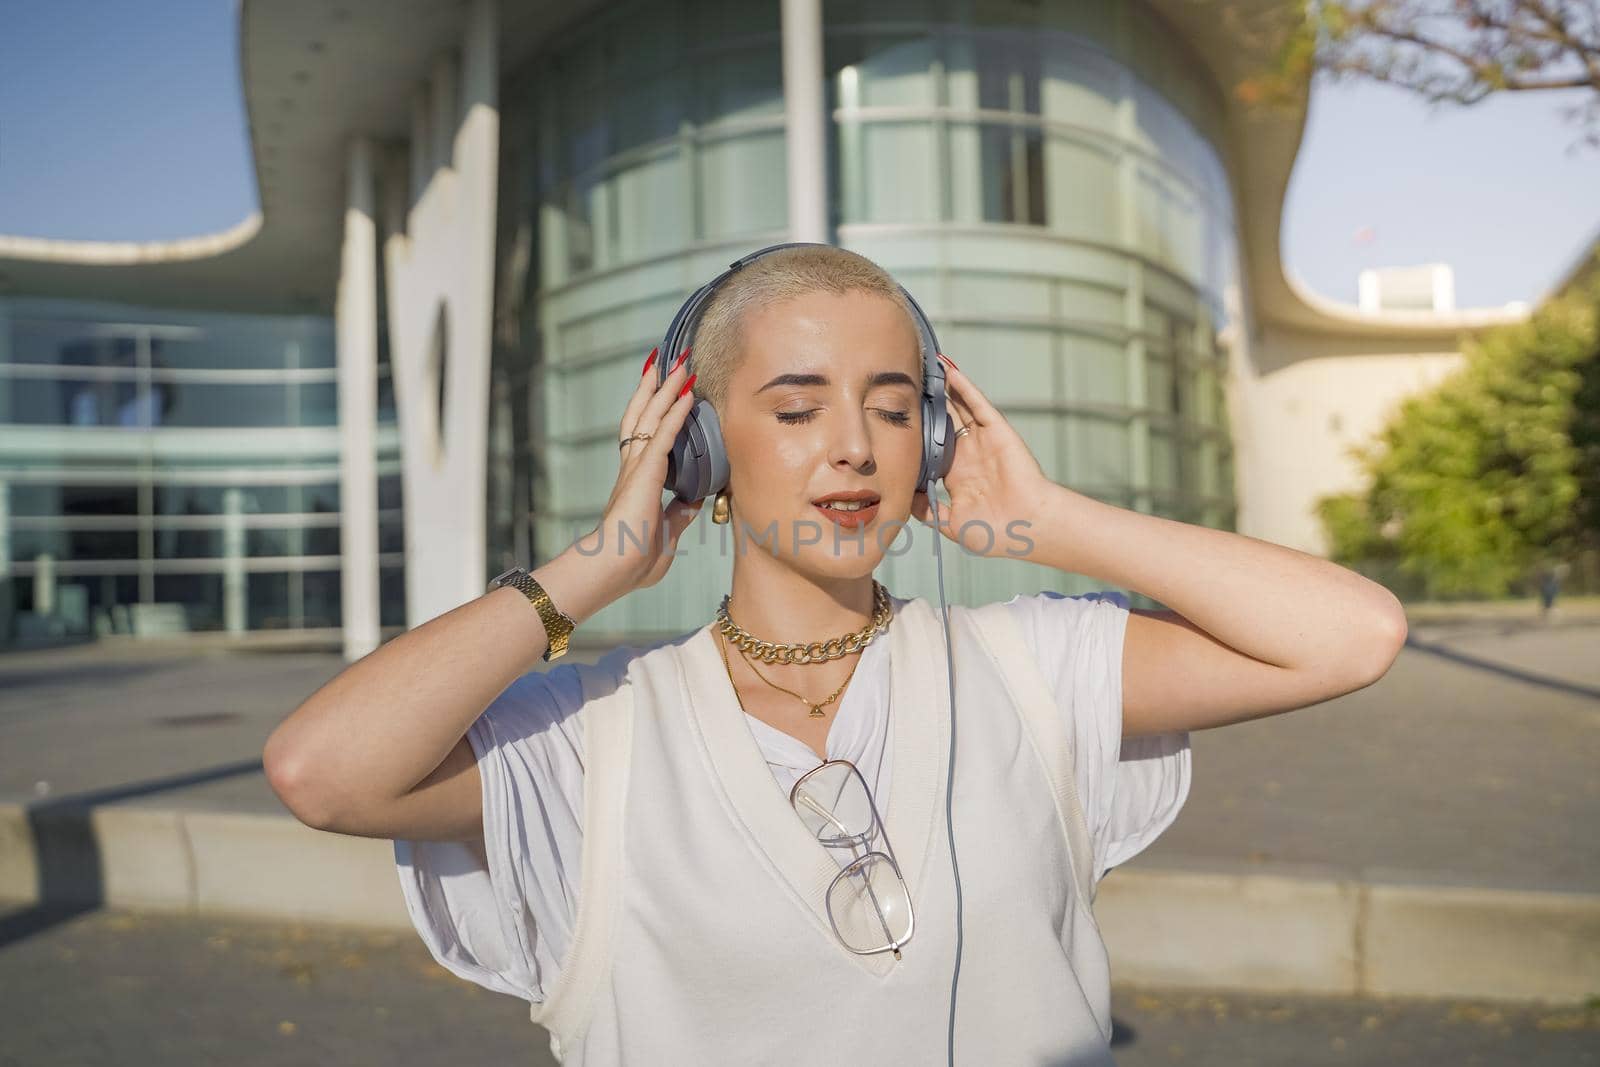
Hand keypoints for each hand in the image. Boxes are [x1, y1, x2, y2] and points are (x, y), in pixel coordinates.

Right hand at [576, 346, 705, 590]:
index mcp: (637, 482)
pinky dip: (676, 412)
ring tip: (678, 361)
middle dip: (656, 385)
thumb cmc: (633, 562)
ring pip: (652, 416)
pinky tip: (687, 393)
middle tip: (668, 359)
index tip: (667, 390)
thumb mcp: (666, 534)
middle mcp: (634, 468)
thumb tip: (692, 499)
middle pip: (644, 415)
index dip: (657, 412)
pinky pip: (663, 434)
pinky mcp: (645, 473)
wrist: (614, 571)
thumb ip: (678, 514)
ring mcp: (637, 468)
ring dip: (666, 388)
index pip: (647, 436)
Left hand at [910, 353, 1050, 558]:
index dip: (915, 432)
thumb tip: (905, 498)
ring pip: (959, 407)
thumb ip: (928, 511)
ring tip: (926, 365)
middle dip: (927, 403)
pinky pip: (978, 405)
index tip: (895, 418)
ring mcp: (983, 441)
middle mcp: (968, 454)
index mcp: (957, 476)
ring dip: (944, 387)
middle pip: (943, 421)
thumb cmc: (996, 532)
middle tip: (907, 381)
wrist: (1028, 527)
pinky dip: (965, 387)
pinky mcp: (998, 431)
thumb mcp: (952, 524)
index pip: (930, 447)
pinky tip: (950, 371)